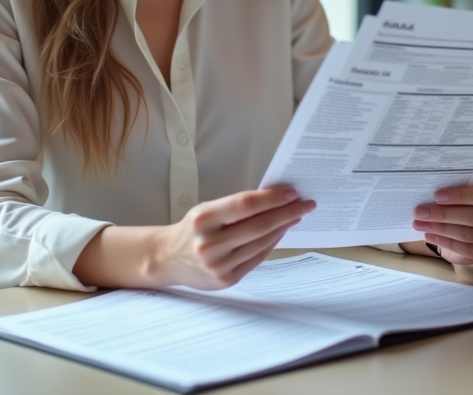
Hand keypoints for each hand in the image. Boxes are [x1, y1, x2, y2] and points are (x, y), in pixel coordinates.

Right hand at [151, 188, 314, 289]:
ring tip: (296, 216)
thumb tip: (274, 199)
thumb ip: (236, 207)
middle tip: (305, 204)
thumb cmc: (192, 230)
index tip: (292, 192)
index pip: (245, 205)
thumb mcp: (207, 211)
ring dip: (283, 228)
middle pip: (258, 225)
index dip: (272, 198)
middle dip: (287, 213)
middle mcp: (210, 243)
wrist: (167, 259)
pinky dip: (272, 243)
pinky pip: (257, 258)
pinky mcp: (226, 279)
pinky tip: (281, 232)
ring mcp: (218, 264)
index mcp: (203, 218)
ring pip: (261, 242)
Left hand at [410, 183, 472, 264]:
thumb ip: (458, 192)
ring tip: (421, 224)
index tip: (437, 195)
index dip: (461, 195)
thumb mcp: (467, 194)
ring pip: (469, 234)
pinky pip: (468, 249)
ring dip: (441, 229)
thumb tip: (431, 192)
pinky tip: (431, 236)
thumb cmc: (469, 204)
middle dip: (444, 214)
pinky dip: (446, 242)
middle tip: (421, 212)